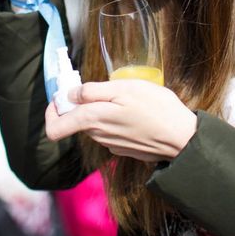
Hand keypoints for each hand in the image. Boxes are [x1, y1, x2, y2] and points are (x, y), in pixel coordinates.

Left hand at [45, 80, 197, 161]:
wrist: (183, 138)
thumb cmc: (156, 108)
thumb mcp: (124, 88)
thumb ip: (93, 91)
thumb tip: (69, 94)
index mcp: (93, 119)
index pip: (55, 129)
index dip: (52, 112)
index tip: (60, 97)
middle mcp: (97, 135)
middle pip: (75, 121)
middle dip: (80, 104)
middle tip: (99, 87)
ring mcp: (110, 144)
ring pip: (93, 124)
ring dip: (100, 110)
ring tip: (122, 97)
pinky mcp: (122, 148)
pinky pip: (109, 131)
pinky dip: (113, 119)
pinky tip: (133, 111)